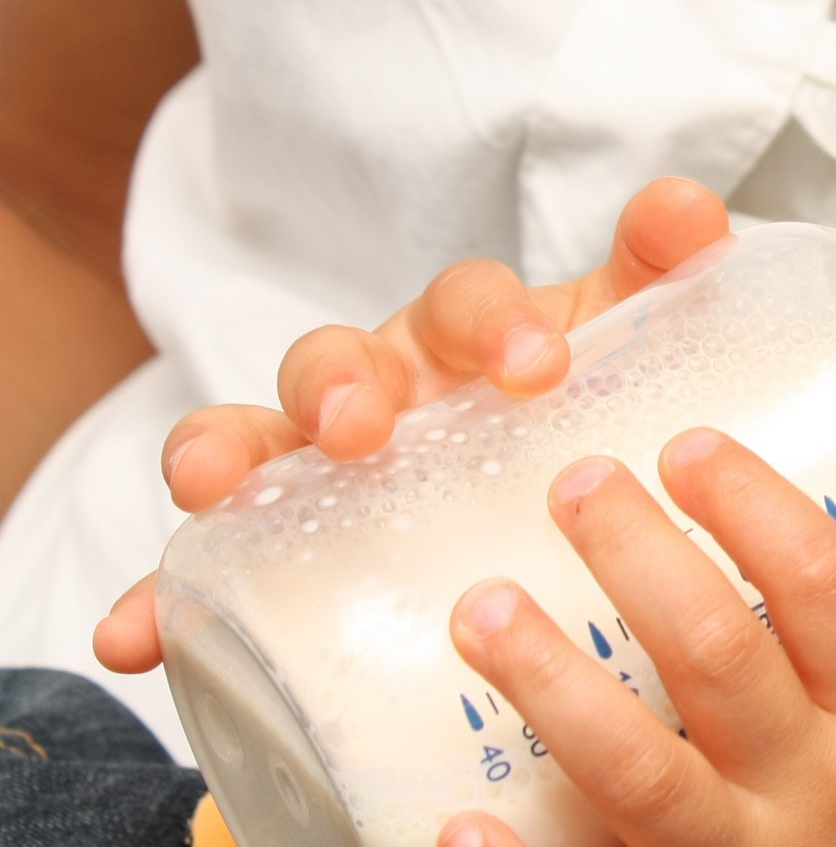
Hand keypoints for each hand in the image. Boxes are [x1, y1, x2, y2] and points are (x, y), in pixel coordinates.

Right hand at [92, 178, 732, 672]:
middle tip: (364, 424)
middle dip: (337, 384)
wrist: (557, 481)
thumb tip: (691, 211)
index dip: (492, 322)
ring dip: (219, 456)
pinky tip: (134, 635)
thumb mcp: (632, 340)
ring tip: (207, 491)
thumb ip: (664, 274)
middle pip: (334, 362)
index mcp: (468, 336)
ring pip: (248, 442)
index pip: (466, 303)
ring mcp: (321, 466)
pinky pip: (210, 572)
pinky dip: (161, 597)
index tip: (535, 366)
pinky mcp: (281, 549)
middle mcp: (385, 387)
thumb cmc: (583, 397)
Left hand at [437, 430, 835, 846]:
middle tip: (576, 482)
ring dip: (550, 686)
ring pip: (633, 773)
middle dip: (636, 557)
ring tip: (483, 609)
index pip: (827, 591)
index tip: (692, 447)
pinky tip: (459, 829)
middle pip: (714, 658)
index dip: (756, 508)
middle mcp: (810, 798)